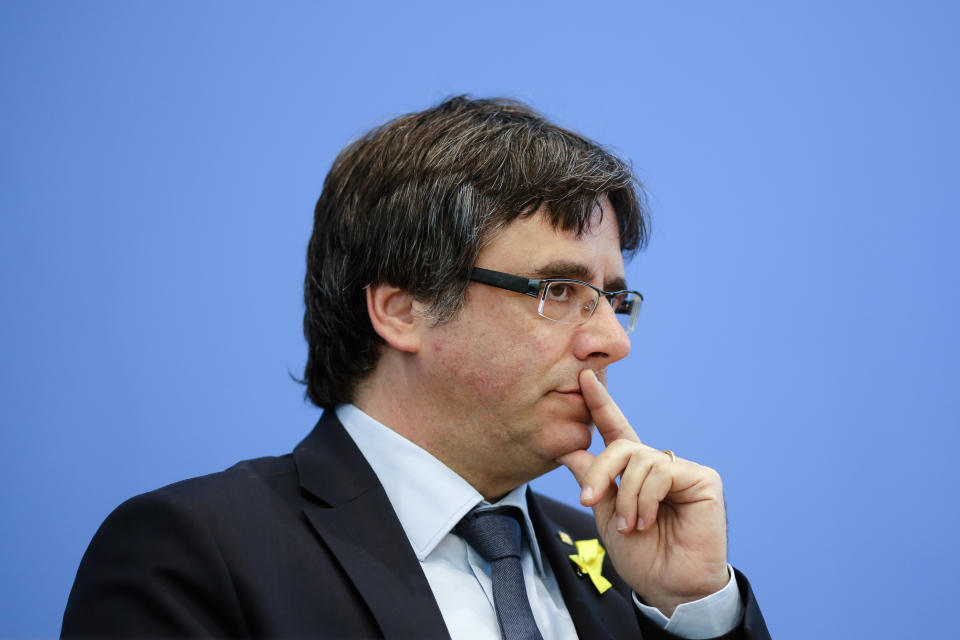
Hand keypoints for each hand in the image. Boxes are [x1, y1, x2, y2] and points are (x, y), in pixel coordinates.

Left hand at [556, 369, 728, 615]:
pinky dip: (646, 499)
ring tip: (631, 526)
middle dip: (600, 472)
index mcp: (634, 472)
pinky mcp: (701, 478)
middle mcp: (657, 465)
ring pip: (639, 460)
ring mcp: (680, 470)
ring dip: (626, 497)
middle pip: (621, 446)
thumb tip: (567, 449)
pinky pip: (661, 472)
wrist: (669, 586)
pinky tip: (649, 521)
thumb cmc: (642, 556)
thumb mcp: (606, 516)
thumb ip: (592, 481)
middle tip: (589, 500)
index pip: (615, 430)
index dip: (600, 403)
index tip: (583, 377)